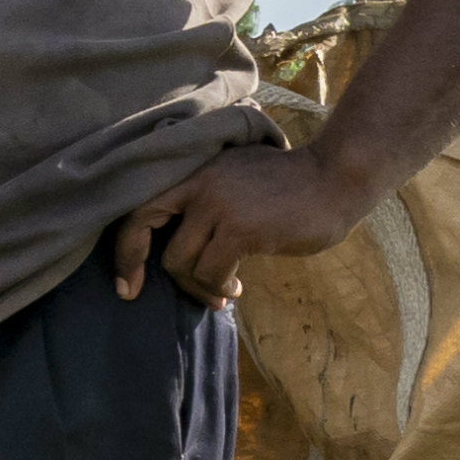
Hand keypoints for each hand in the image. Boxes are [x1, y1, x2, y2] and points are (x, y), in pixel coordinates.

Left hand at [113, 142, 371, 307]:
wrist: (334, 179)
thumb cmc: (288, 184)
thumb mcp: (234, 178)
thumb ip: (202, 201)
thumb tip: (177, 253)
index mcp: (190, 167)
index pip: (137, 204)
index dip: (124, 245)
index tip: (125, 281)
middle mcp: (195, 180)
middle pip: (140, 227)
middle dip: (134, 266)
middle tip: (138, 292)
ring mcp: (216, 203)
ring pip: (180, 262)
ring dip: (199, 286)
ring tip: (223, 291)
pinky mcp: (239, 229)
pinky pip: (211, 272)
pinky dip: (220, 287)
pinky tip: (236, 287)